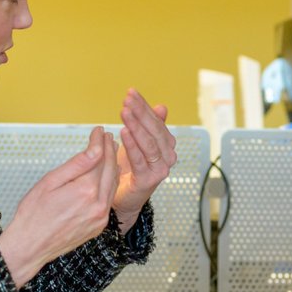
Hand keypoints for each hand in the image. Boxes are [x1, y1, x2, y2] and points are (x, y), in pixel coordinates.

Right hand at [0, 126, 117, 286]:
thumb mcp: (50, 182)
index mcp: (85, 190)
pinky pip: (109, 200)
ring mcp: (101, 217)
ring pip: (113, 185)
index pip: (99, 158)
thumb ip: (77, 164)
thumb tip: (96, 148)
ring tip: (108, 153)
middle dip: (110, 151)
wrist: (30, 246)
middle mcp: (98, 204)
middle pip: (110, 170)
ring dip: (112, 167)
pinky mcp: (99, 226)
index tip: (99, 131)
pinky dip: (110, 185)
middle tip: (107, 137)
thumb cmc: (34, 213)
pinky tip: (105, 177)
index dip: (100, 142)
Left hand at [112, 88, 175, 232]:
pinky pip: (140, 160)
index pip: (156, 121)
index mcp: (167, 145)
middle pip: (155, 130)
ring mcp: (160, 169)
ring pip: (149, 144)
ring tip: (124, 112)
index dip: (144, 106)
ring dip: (136, 126)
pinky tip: (123, 132)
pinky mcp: (149, 180)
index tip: (131, 93)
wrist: (124, 199)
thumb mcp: (138, 143)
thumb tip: (162, 106)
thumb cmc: (129, 169)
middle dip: (140, 113)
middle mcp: (168, 157)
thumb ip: (150, 125)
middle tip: (127, 100)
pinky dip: (132, 145)